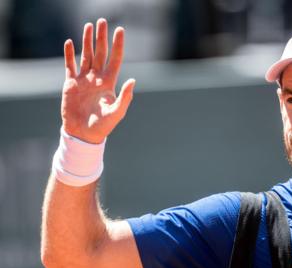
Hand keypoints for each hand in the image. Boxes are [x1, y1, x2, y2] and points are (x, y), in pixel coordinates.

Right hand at [61, 18, 134, 143]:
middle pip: (100, 53)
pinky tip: (70, 42)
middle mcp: (97, 78)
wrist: (83, 134)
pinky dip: (69, 54)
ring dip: (86, 41)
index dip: (118, 44)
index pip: (115, 58)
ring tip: (88, 26)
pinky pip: (69, 66)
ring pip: (85, 55)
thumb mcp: (117, 112)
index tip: (120, 30)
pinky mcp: (71, 84)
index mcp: (109, 82)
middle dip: (101, 37)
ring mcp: (84, 80)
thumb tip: (133, 80)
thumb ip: (125, 97)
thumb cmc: (102, 126)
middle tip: (102, 21)